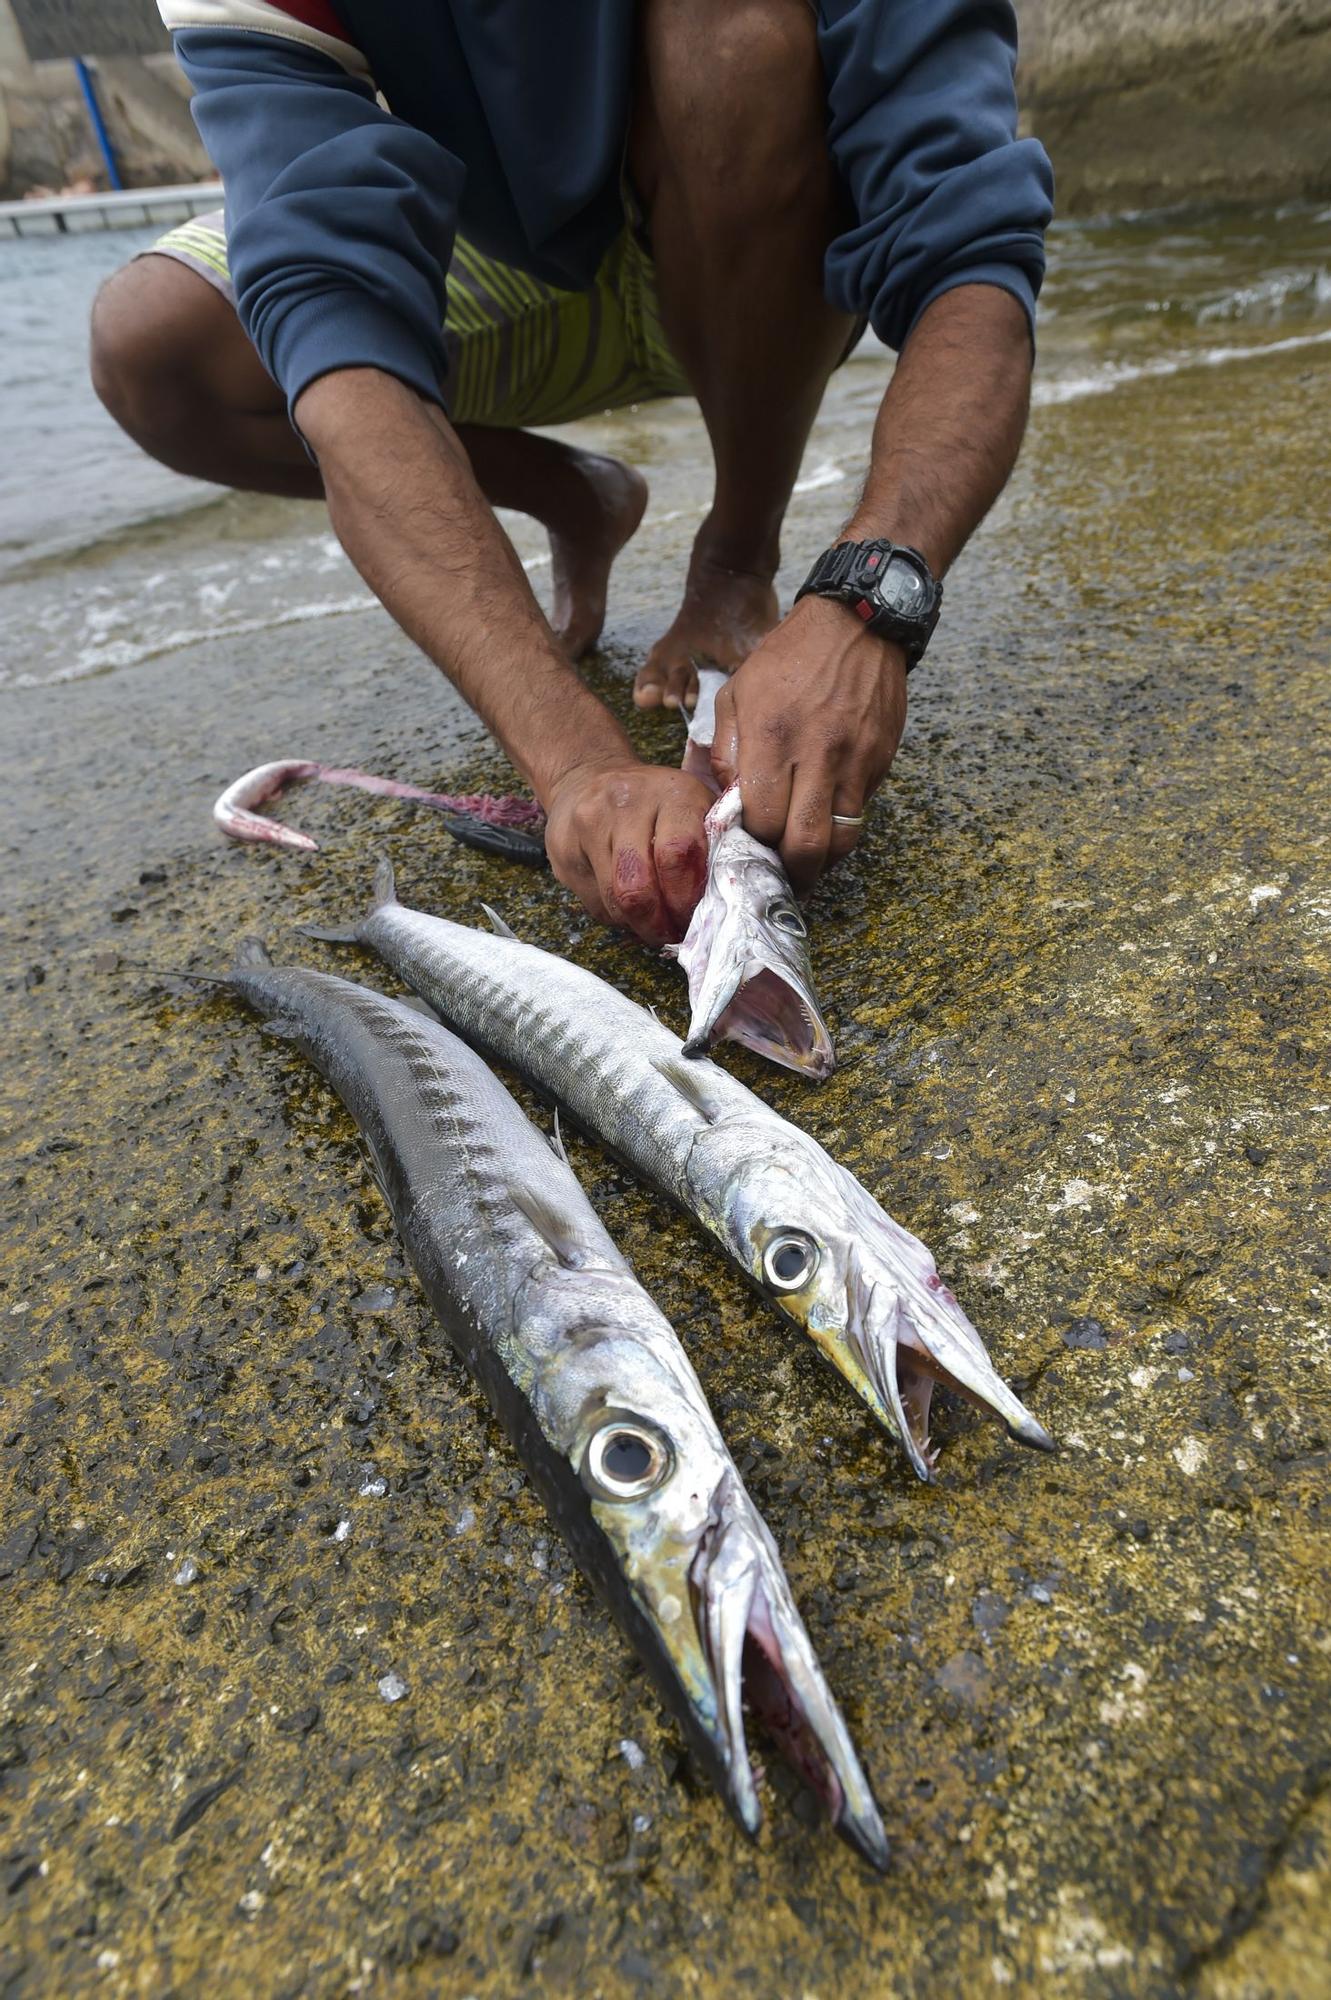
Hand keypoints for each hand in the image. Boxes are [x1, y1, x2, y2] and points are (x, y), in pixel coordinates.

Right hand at [542, 760, 713, 944]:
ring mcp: (588, 824)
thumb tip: (719, 905)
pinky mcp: (563, 849)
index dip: (686, 898)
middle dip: (659, 923)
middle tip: (672, 933)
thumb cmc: (655, 802)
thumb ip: (713, 845)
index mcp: (671, 793)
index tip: (695, 917)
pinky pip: (594, 904)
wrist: (588, 775)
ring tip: (654, 924)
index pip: (678, 855)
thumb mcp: (694, 807)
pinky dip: (616, 916)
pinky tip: (626, 905)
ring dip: (638, 925)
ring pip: (614, 902)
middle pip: (638, 886)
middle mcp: (625, 804)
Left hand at [710, 594, 906, 892]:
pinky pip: (859, 814)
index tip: (745, 847)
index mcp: (772, 737)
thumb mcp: (738, 691)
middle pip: (805, 843)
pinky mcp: (879, 761)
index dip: (751, 843)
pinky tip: (823, 826)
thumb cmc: (789, 656)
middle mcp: (816, 754)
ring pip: (840, 840)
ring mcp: (854, 761)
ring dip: (819, 861)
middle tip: (778, 874)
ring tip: (803, 862)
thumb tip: (726, 800)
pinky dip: (840, 830)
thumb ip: (725, 749)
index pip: (762, 820)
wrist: (858, 624)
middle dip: (790, 871)